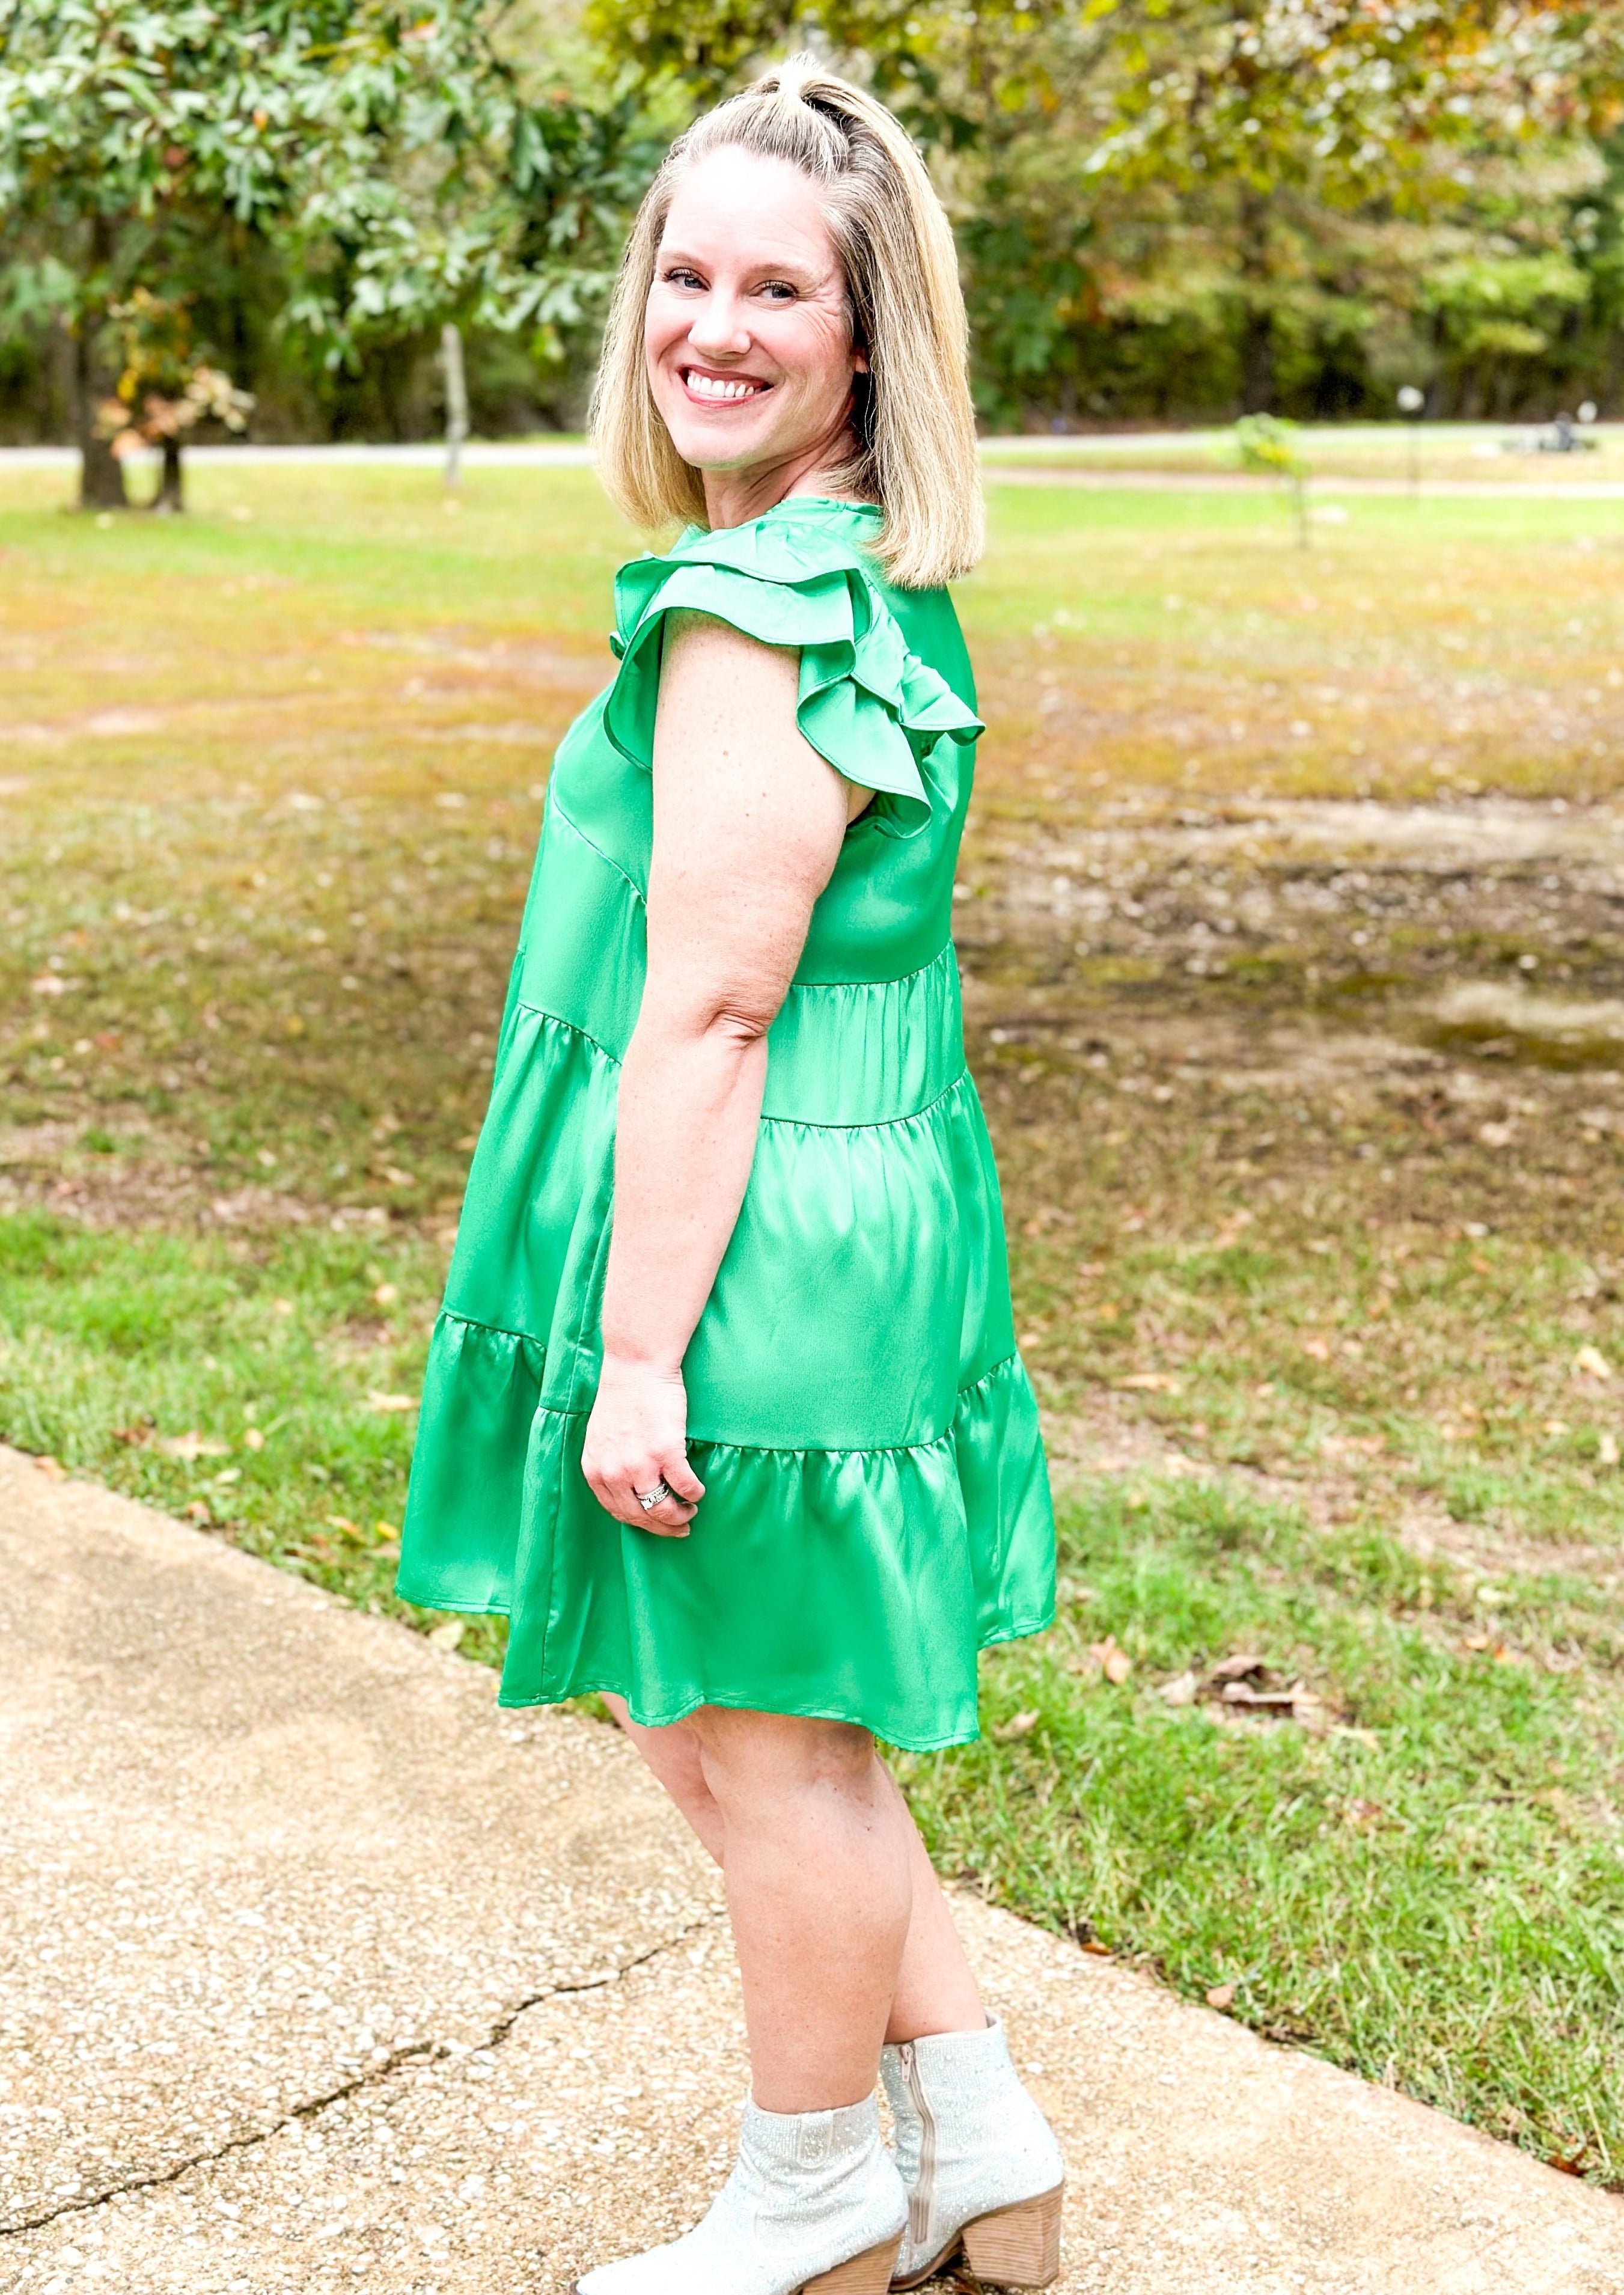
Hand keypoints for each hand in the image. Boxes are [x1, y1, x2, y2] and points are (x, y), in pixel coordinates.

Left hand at [581, 1353, 704, 1535]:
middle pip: (642, 1516)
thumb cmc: (622, 1396)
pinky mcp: (666, 1452)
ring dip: (680, 1515)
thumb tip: (628, 1488)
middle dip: (664, 1527)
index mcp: (596, 1470)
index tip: (656, 1525)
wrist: (635, 1366)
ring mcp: (639, 1464)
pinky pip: (685, 1486)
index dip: (641, 1523)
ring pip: (663, 1509)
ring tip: (690, 1510)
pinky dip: (694, 1493)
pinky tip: (698, 1491)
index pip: (618, 1512)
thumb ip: (609, 1464)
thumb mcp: (601, 1437)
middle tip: (681, 1527)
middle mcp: (614, 1473)